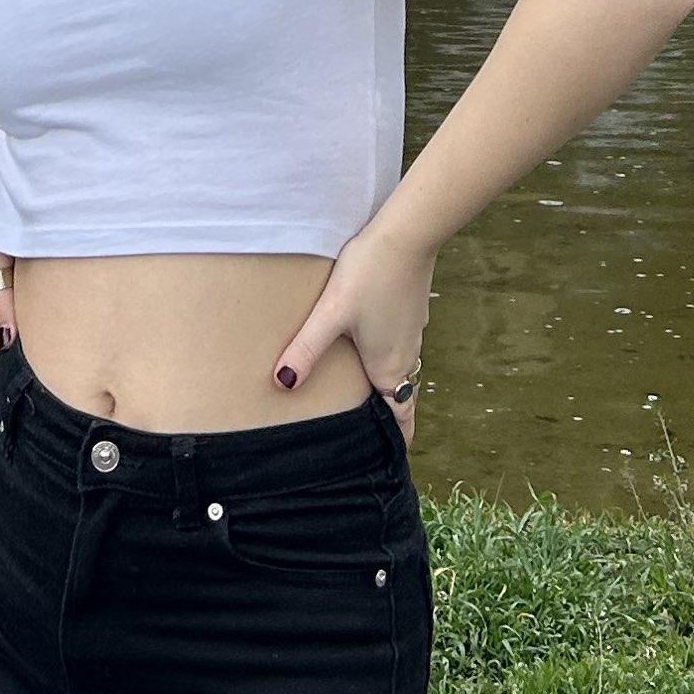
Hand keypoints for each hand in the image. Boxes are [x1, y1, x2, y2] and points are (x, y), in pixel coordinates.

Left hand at [272, 218, 433, 439]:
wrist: (407, 233)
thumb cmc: (370, 275)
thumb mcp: (332, 314)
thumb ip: (306, 349)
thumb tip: (282, 385)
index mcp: (389, 367)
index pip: (400, 417)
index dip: (395, 441)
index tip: (387, 461)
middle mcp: (406, 355)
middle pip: (398, 396)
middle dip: (385, 416)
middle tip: (366, 434)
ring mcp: (412, 330)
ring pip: (400, 368)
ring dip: (386, 384)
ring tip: (363, 394)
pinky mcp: (410, 308)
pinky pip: (400, 342)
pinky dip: (388, 353)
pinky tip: (367, 341)